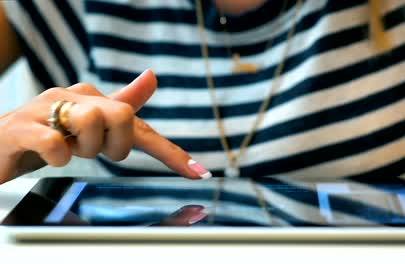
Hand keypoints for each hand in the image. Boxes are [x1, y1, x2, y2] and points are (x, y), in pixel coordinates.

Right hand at [0, 70, 210, 182]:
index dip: (170, 152)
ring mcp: (46, 109)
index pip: (141, 125)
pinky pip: (55, 143)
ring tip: (66, 149)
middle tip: (93, 151)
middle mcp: (74, 97)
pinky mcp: (20, 127)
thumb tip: (152, 77)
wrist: (1, 141)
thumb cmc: (50, 133)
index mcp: (95, 100)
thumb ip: (122, 105)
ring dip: (84, 149)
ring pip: (92, 123)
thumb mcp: (90, 124)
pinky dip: (58, 156)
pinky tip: (49, 154)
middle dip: (116, 145)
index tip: (199, 174)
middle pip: (123, 116)